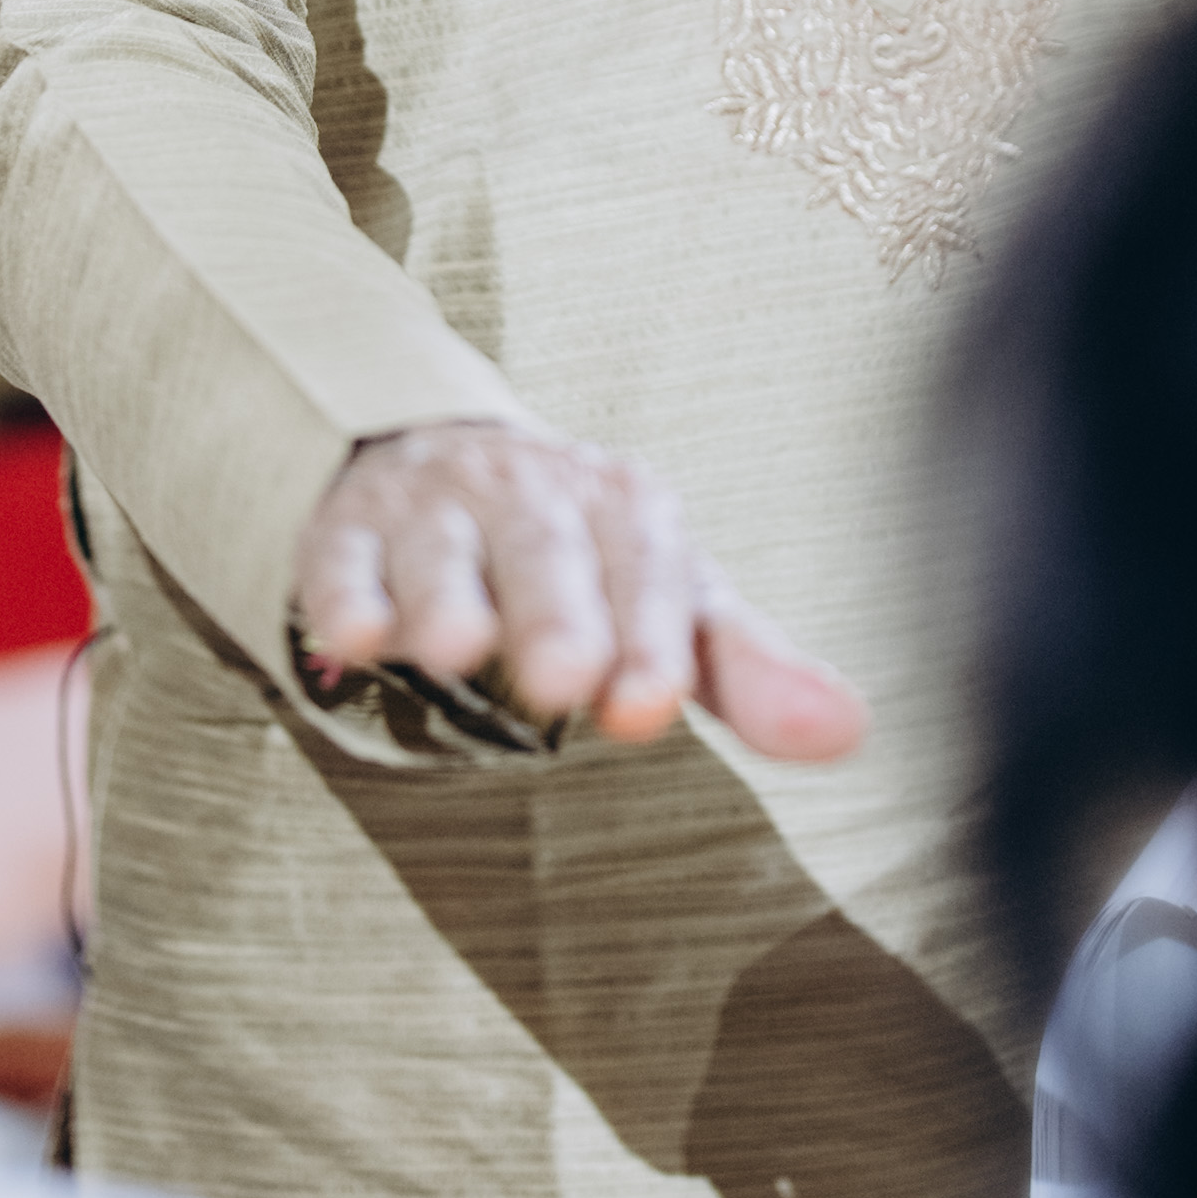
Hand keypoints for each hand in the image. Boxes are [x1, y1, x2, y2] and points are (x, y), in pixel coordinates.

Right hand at [291, 427, 868, 761]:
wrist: (451, 465)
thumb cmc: (589, 563)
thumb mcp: (672, 603)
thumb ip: (748, 671)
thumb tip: (852, 733)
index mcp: (626, 509)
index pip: (649, 570)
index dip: (650, 637)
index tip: (650, 708)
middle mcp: (533, 495)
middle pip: (547, 552)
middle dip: (555, 614)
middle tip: (563, 682)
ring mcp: (437, 508)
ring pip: (443, 552)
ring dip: (446, 596)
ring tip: (449, 650)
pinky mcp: (351, 530)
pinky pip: (344, 559)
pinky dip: (346, 595)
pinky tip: (354, 637)